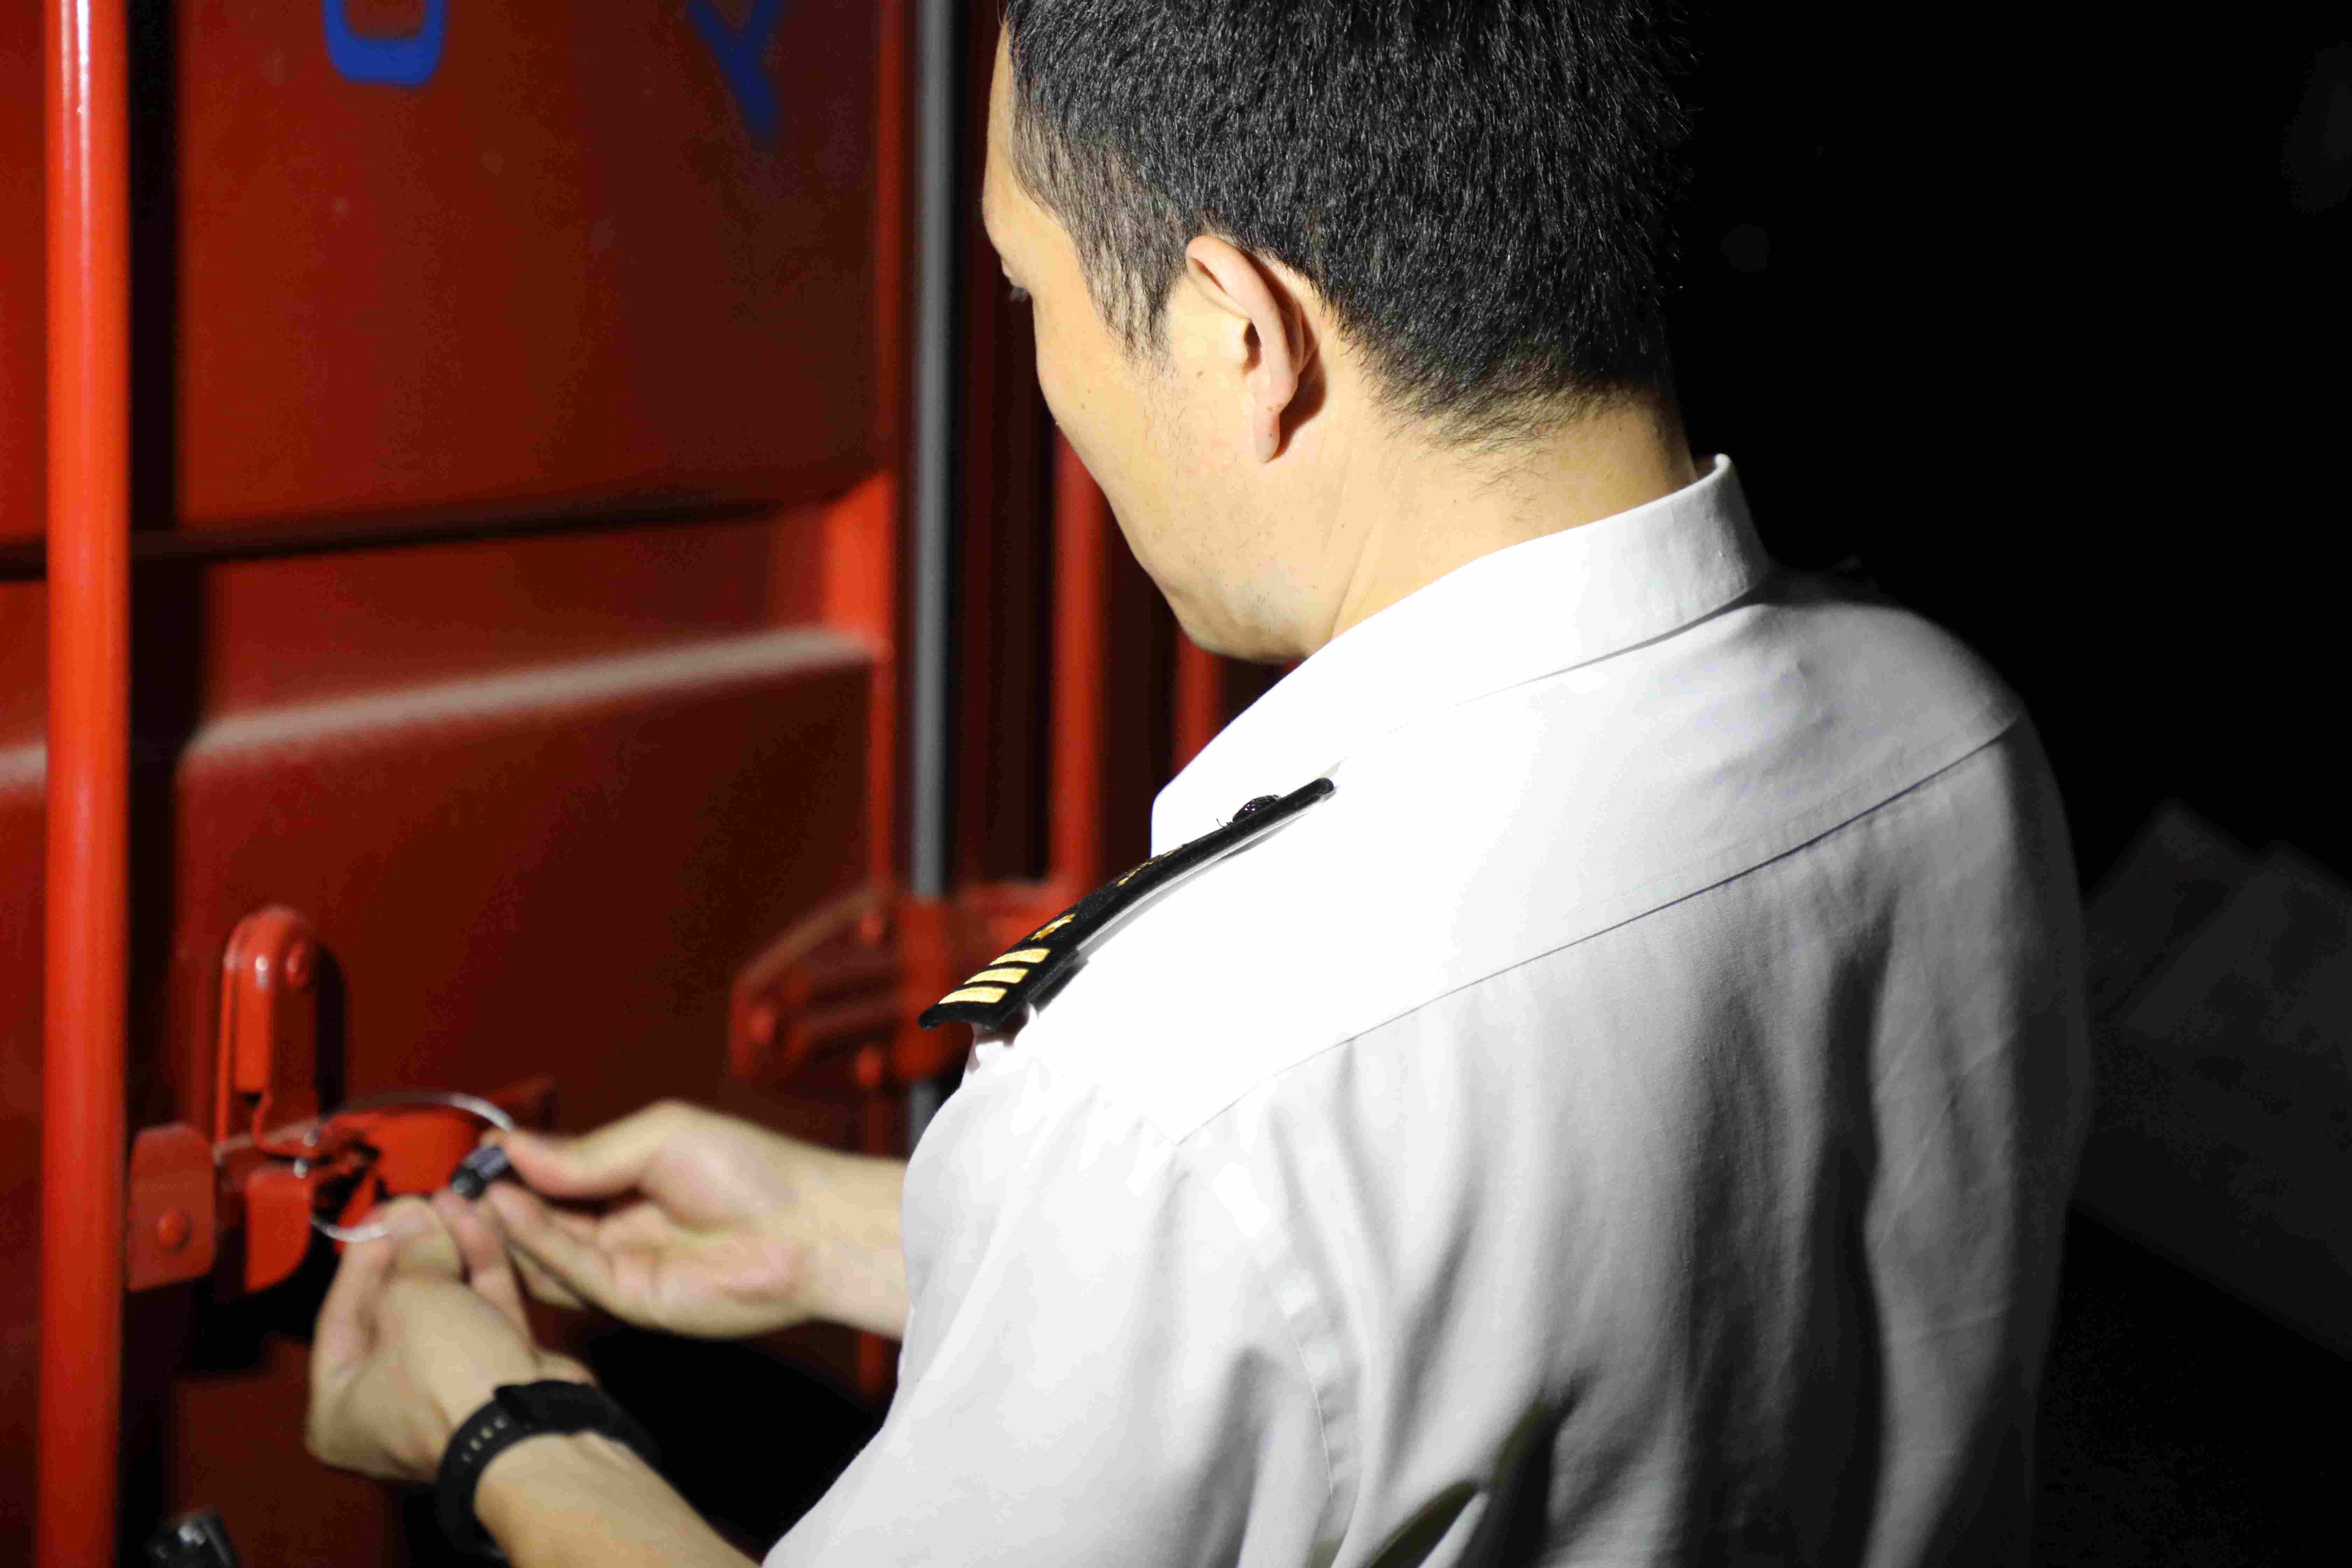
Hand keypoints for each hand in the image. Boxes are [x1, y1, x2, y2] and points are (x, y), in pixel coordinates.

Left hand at [307, 1193, 591, 1483]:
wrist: (530, 1431)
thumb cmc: (446, 1377)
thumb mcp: (413, 1301)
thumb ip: (410, 1250)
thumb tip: (407, 1210)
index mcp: (339, 1409)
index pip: (339, 1316)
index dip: (361, 1257)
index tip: (382, 1212)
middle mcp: (387, 1405)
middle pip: (394, 1311)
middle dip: (413, 1251)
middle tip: (421, 1204)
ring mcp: (445, 1391)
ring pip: (444, 1309)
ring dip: (450, 1253)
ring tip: (455, 1200)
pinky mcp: (494, 1376)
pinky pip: (480, 1316)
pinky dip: (482, 1273)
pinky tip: (481, 1223)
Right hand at [484, 1099, 907, 1340]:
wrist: (805, 1225)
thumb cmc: (749, 1168)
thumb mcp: (657, 1137)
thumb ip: (584, 1153)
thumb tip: (512, 1147)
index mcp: (626, 1181)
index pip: (554, 1179)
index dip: (514, 1170)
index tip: (475, 1156)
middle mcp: (616, 1225)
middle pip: (541, 1220)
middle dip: (498, 1202)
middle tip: (454, 1183)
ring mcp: (620, 1265)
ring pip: (545, 1250)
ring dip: (507, 1222)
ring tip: (473, 1193)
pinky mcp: (627, 1299)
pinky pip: (570, 1270)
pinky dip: (536, 1241)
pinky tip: (509, 1209)